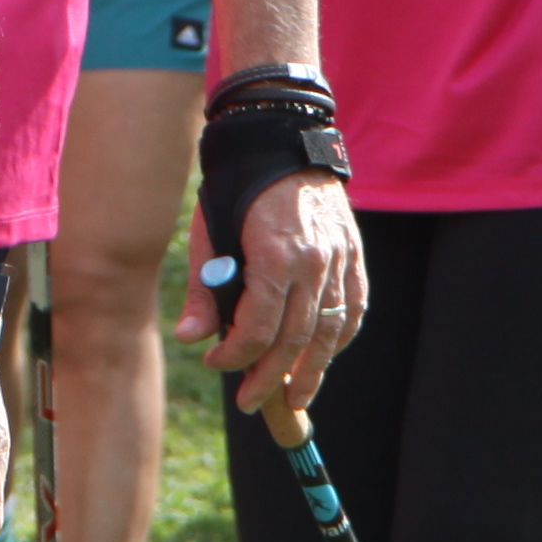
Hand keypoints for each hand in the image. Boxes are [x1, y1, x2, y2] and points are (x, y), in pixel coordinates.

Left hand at [177, 169, 363, 414]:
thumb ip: (202, 288)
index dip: (237, 355)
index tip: (217, 364)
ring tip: (294, 399)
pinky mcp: (353, 257)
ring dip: (312, 371)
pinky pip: (351, 311)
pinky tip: (322, 358)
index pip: (260, 328)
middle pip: (296, 339)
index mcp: (274, 254)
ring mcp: (340, 260)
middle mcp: (314, 262)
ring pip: (330, 332)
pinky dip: (338, 339)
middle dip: (271, 378)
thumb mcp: (208, 231)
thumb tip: (189, 338)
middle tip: (250, 403)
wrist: (282, 138)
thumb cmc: (236, 187)